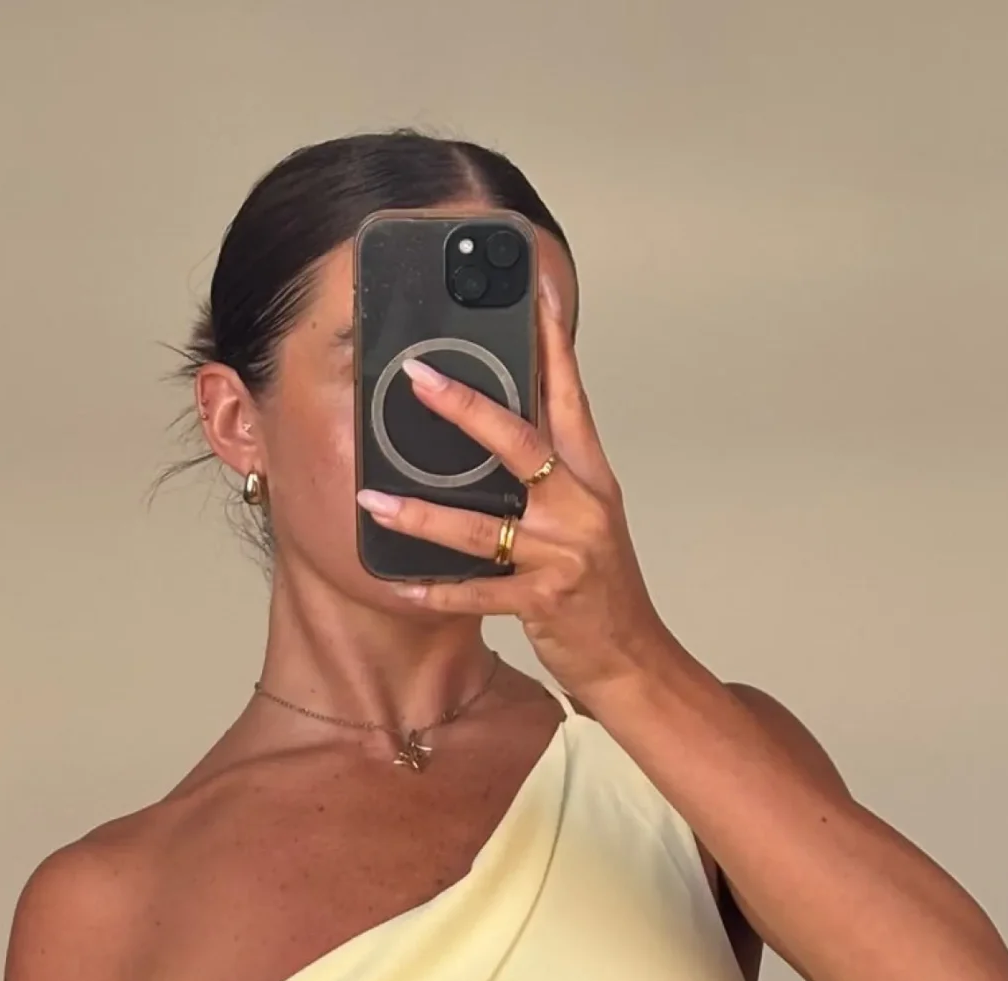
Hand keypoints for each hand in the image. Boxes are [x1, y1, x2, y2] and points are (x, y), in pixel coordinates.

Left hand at [356, 267, 671, 701]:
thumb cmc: (602, 592)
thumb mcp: (586, 522)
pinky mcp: (546, 602)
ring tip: (372, 497)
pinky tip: (402, 584)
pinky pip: (479, 592)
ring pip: (481, 525)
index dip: (553, 344)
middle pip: (520, 444)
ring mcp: (564, 555)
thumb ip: (550, 479)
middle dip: (465, 407)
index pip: (570, 398)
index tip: (533, 292)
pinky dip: (437, 590)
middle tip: (416, 377)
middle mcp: (581, 507)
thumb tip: (497, 438)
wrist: (634, 661)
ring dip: (421, 514)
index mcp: (592, 480)